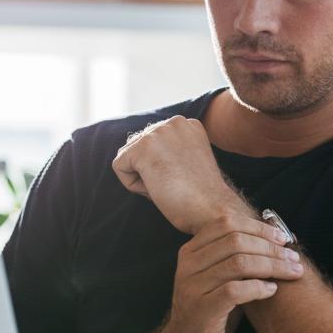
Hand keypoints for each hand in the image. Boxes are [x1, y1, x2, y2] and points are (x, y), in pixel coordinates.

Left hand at [111, 116, 237, 233]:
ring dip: (142, 179)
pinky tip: (158, 188)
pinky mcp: (143, 147)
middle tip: (177, 185)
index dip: (162, 169)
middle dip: (150, 172)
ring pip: (128, 158)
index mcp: (188, 125)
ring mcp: (158, 132)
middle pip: (138, 148)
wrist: (213, 210)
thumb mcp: (186, 163)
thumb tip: (140, 154)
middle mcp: (175, 121)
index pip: (153, 144)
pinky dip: (133, 186)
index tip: (185, 179)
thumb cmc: (201, 197)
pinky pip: (119, 167)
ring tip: (169, 186)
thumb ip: (168, 151)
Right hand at [157, 212, 303, 332]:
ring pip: (239, 262)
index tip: (283, 238)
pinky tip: (271, 291)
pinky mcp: (201, 310)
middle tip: (294, 259)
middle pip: (235, 240)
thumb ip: (237, 260)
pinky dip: (258, 287)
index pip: (225, 223)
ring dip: (272, 266)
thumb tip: (276, 243)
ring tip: (292, 273)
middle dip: (271, 247)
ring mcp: (192, 287)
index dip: (258, 227)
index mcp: (191, 252)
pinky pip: (235, 290)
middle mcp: (188, 265)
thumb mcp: (219, 280)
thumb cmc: (210, 315)